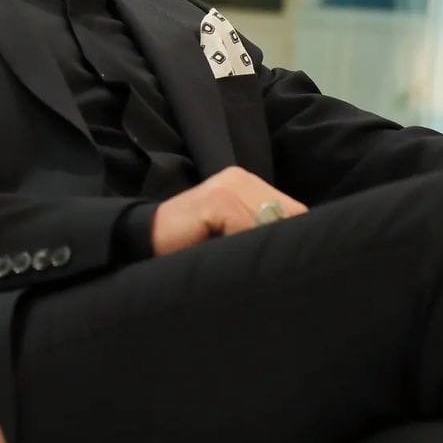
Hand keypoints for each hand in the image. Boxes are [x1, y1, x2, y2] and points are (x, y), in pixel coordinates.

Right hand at [151, 167, 306, 255]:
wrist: (144, 240)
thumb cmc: (191, 244)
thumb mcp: (231, 233)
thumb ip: (258, 230)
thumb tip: (297, 249)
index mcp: (246, 182)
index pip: (295, 212)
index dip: (291, 238)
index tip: (279, 259)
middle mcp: (239, 178)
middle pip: (289, 215)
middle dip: (279, 242)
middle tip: (262, 265)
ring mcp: (227, 186)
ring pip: (271, 222)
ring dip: (261, 246)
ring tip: (245, 263)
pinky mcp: (217, 200)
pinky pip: (248, 227)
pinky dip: (244, 247)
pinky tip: (227, 256)